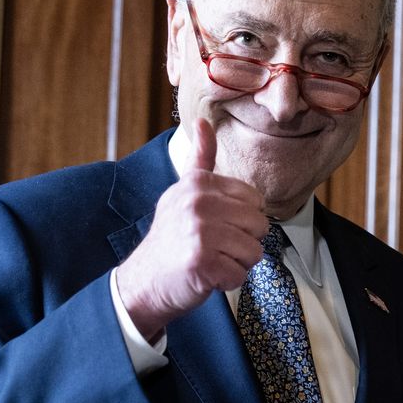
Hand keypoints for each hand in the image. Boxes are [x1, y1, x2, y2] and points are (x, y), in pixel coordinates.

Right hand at [115, 115, 269, 340]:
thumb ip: (200, 159)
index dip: (243, 221)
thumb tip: (203, 120)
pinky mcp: (202, 260)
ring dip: (236, 264)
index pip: (255, 201)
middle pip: (260, 226)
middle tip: (214, 248)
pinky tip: (206, 276)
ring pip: (254, 251)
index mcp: (199, 183)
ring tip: (210, 261)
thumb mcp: (182, 192)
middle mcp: (199, 202)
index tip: (216, 227)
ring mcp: (200, 231)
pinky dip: (227, 282)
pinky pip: (240, 274)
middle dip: (243, 244)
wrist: (143, 282)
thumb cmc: (171, 239)